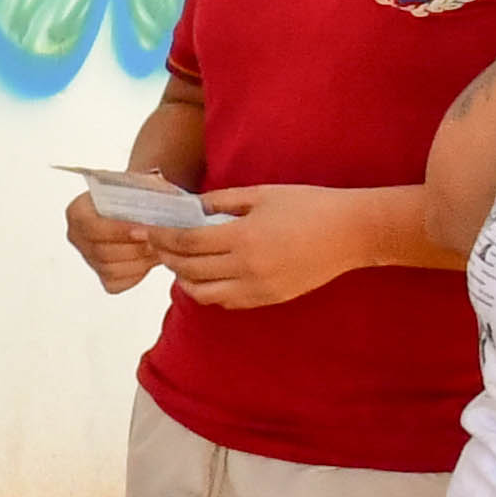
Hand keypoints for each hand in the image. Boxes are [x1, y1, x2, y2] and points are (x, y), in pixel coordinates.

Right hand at [65, 188, 161, 295]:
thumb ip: (147, 190)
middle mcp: (77, 237)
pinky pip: (119, 282)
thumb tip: (160, 195)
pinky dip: (137, 272)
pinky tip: (148, 257)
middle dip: (134, 248)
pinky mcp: (104, 277)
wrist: (143, 210)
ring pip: (112, 269)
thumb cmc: (138, 196)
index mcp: (78, 211)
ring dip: (139, 261)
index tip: (144, 229)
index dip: (118, 230)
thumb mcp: (141, 184)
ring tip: (158, 248)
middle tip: (159, 241)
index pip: (91, 226)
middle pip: (102, 252)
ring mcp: (89, 259)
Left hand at [149, 183, 397, 310]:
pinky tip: (207, 276)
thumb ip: (223, 201)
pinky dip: (210, 291)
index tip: (144, 231)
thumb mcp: (262, 194)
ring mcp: (258, 288)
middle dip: (167, 258)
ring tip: (179, 264)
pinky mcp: (269, 299)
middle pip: (190, 269)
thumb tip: (191, 208)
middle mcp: (247, 268)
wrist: (351, 233)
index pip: (187, 243)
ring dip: (185, 280)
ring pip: (205, 294)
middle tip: (156, 246)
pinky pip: (228, 302)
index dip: (161, 238)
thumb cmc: (308, 205)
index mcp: (243, 237)